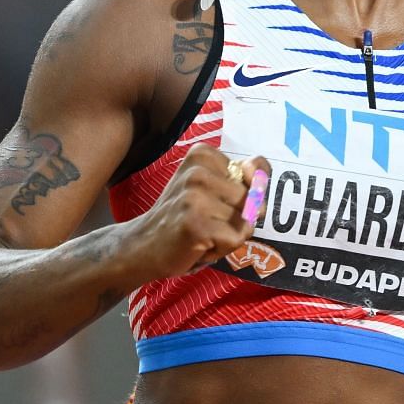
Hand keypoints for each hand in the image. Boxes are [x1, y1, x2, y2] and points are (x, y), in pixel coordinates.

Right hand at [127, 146, 269, 279]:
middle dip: (239, 217)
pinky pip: (236, 238)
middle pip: (253, 198)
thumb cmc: (185, 218)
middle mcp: (198, 170)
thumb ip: (248, 180)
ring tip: (204, 232)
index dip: (248, 192)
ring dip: (230, 235)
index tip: (218, 198)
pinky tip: (199, 244)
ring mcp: (195, 196)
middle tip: (208, 220)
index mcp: (203, 154)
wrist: (144, 245)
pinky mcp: (196, 223)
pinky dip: (223, 248)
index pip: (257, 169)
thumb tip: (259, 192)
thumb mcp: (215, 189)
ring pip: (247, 221)